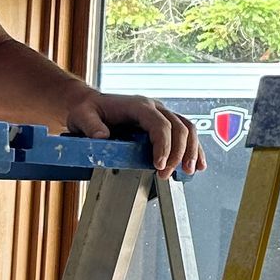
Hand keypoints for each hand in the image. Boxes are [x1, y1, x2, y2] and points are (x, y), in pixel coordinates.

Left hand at [60, 88, 204, 177]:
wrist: (90, 105)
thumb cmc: (88, 111)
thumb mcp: (82, 116)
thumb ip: (91, 126)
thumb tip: (102, 137)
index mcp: (138, 105)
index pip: (160, 124)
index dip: (164, 145)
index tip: (160, 165)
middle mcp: (154, 107)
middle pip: (179, 127)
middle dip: (178, 153)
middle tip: (167, 174)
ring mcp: (161, 114)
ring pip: (187, 128)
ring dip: (191, 151)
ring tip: (189, 171)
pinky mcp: (163, 123)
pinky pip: (185, 132)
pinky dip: (193, 148)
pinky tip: (197, 164)